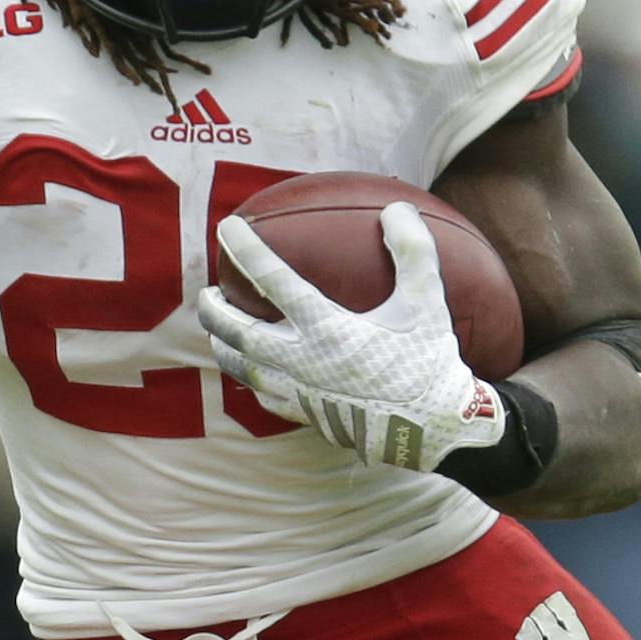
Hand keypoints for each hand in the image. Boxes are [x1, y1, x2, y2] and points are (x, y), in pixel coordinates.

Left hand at [195, 202, 508, 472]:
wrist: (432, 432)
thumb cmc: (430, 363)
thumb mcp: (427, 303)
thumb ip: (412, 251)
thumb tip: (397, 207)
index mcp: (327, 328)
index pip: (273, 279)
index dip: (247, 249)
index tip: (228, 227)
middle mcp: (302, 361)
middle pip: (238, 331)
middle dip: (214, 309)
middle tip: (207, 292)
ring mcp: (300, 392)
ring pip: (243, 367)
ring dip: (223, 345)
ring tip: (217, 330)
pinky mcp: (307, 415)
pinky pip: (265, 396)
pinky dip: (251, 379)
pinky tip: (253, 372)